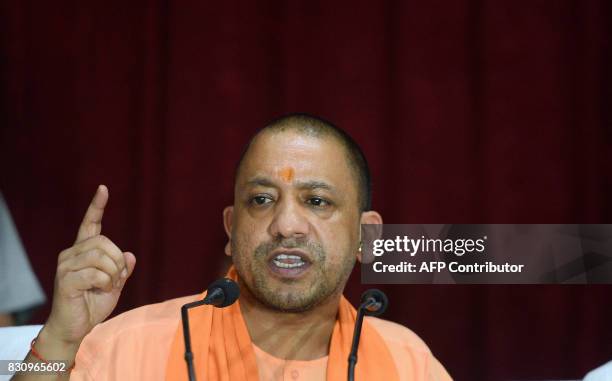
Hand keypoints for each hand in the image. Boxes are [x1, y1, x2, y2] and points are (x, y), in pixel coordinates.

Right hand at [44, 185, 135, 344]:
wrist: (75, 327)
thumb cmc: (93, 304)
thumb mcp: (115, 284)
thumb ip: (122, 269)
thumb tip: (130, 255)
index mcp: (83, 251)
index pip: (90, 223)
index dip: (97, 206)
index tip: (103, 189)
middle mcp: (71, 253)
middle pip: (104, 241)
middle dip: (118, 261)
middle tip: (117, 278)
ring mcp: (66, 265)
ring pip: (102, 257)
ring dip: (113, 274)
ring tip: (107, 286)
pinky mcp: (66, 279)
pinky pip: (96, 273)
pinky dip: (106, 283)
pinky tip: (100, 290)